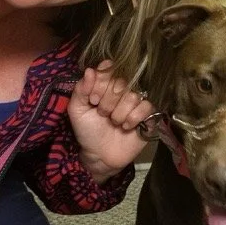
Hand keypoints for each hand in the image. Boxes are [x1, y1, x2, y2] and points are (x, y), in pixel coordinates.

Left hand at [68, 60, 155, 182]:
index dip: (101, 84)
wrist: (100, 155)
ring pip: (133, 96)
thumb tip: (90, 71)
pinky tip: (126, 126)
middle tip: (102, 114)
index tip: (93, 100)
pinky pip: (146, 107)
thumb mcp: (77, 110)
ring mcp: (136, 101)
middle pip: (121, 82)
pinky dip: (133, 118)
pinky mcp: (148, 114)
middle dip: (108, 102)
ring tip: (114, 122)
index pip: (109, 69)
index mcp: (106, 84)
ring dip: (119, 113)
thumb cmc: (87, 131)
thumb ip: (80, 89)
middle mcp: (123, 89)